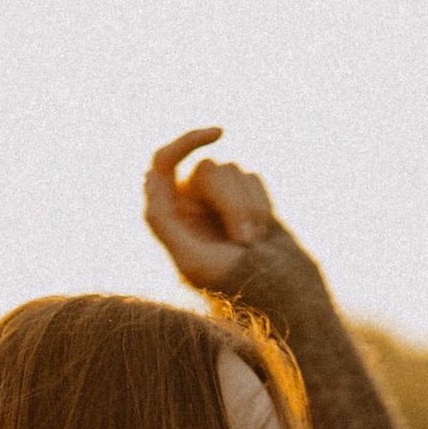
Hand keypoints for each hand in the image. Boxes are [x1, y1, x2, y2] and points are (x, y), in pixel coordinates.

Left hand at [144, 126, 278, 292]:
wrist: (278, 295)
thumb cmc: (232, 283)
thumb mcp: (191, 259)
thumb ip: (162, 220)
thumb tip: (149, 175)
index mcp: (166, 215)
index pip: (164, 161)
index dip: (188, 141)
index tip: (219, 134)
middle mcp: (187, 202)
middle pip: (207, 170)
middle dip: (230, 201)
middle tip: (244, 242)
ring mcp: (217, 199)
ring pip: (233, 170)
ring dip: (249, 207)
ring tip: (253, 242)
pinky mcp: (244, 198)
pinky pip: (253, 178)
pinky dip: (262, 205)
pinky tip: (263, 234)